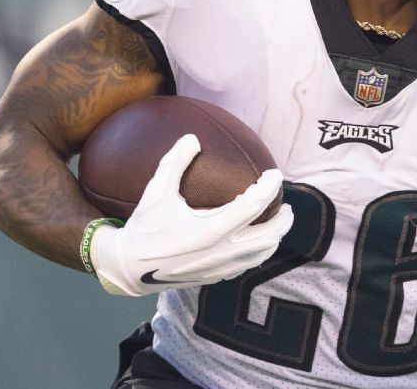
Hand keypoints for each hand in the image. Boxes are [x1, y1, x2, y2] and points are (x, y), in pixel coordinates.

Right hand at [88, 134, 292, 295]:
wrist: (129, 268)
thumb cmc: (144, 227)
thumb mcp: (156, 191)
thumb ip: (174, 162)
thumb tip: (192, 137)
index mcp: (210, 229)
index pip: (253, 206)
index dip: (269, 188)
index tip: (276, 175)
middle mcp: (220, 251)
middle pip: (268, 236)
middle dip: (283, 220)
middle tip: (288, 206)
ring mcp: (219, 268)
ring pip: (260, 255)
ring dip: (274, 239)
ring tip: (278, 225)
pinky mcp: (214, 278)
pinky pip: (245, 266)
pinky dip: (257, 254)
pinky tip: (256, 245)